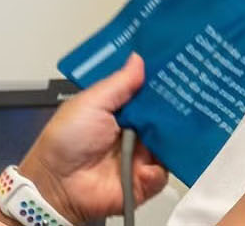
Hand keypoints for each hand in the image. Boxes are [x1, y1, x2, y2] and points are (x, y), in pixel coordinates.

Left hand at [17, 54, 168, 222]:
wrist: (56, 185)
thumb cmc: (64, 142)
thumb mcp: (90, 103)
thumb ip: (118, 83)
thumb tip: (138, 59)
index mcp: (120, 109)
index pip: (149, 92)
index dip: (162, 82)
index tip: (177, 67)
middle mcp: (134, 131)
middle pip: (164, 116)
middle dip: (175, 108)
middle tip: (188, 97)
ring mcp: (142, 155)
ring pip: (170, 142)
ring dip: (171, 138)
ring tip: (170, 133)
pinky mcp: (145, 180)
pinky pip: (164, 172)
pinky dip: (158, 169)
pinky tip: (146, 166)